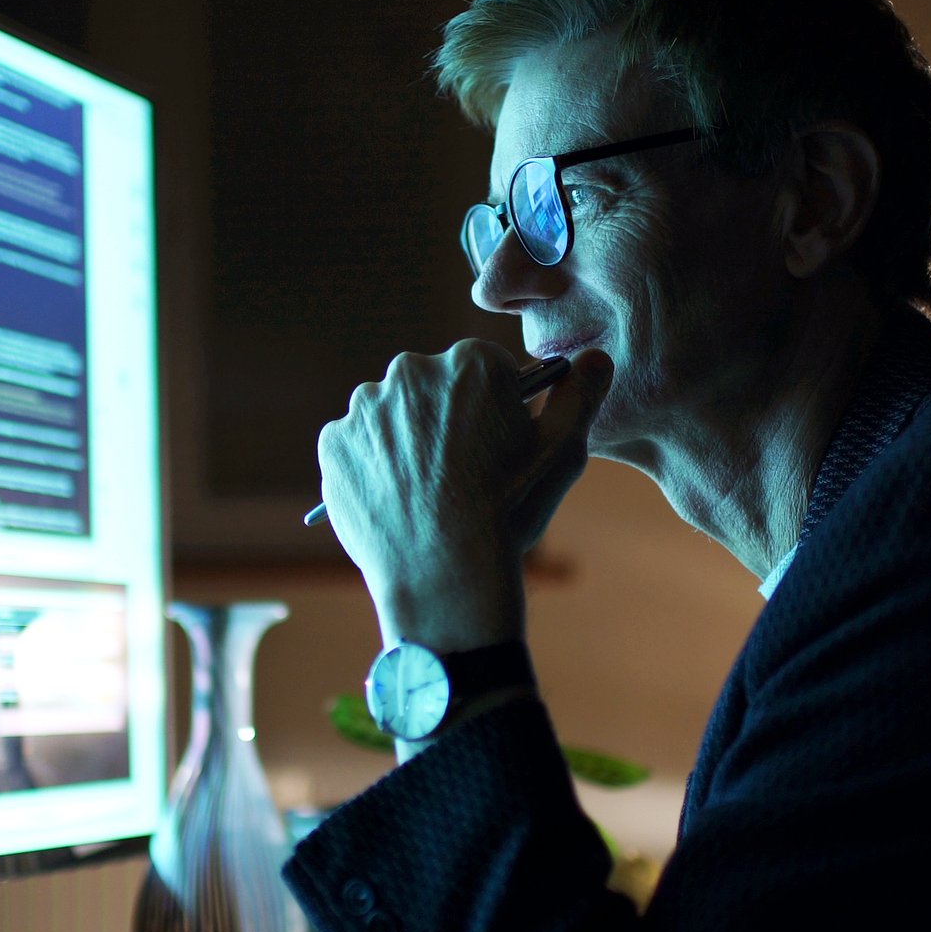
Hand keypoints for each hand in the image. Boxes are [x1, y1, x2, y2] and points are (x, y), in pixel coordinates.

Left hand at [315, 342, 612, 650]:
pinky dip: (371, 467)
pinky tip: (396, 499)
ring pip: (392, 416)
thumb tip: (597, 358)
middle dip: (445, 419)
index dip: (494, 411)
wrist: (445, 573)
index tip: (494, 448)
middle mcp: (410, 371)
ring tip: (427, 491)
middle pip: (433, 388)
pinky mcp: (333, 444)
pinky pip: (355, 446)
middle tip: (461, 473)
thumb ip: (584, 394)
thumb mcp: (564, 451)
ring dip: (406, 440)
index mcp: (469, 362)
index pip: (483, 372)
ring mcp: (365, 408)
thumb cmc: (510, 510)